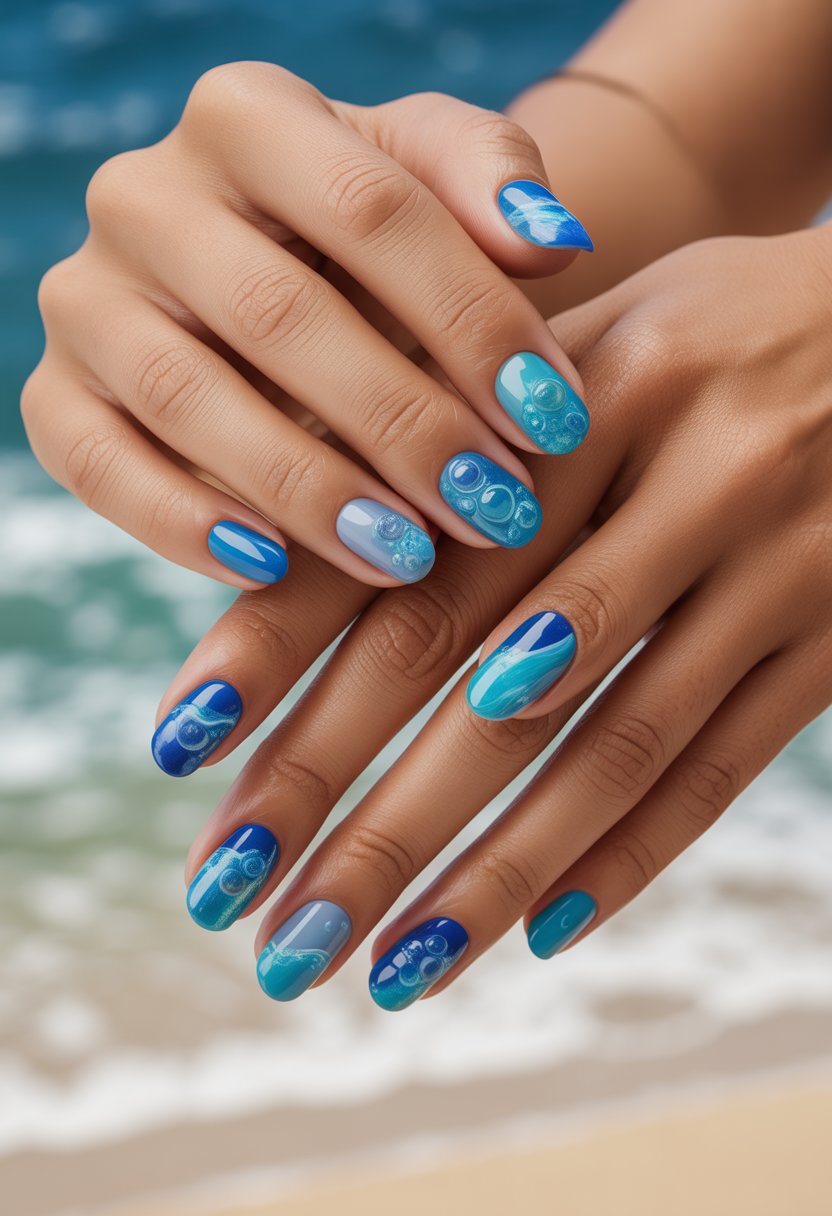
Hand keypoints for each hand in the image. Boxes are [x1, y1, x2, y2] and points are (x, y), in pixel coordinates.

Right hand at [21, 65, 592, 589]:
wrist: (272, 279)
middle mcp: (145, 194)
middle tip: (494, 508)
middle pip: (279, 312)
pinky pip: (98, 466)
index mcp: (245, 116)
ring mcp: (86, 298)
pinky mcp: (55, 394)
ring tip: (408, 555)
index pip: (371, 208)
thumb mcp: (433, 181)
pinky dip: (183, 524)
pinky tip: (274, 571)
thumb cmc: (371, 237)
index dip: (473, 320)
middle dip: (403, 425)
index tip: (554, 419)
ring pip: (186, 396)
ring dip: (307, 488)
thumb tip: (552, 241)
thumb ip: (492, 185)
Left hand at [155, 230, 830, 1001]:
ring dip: (484, 872)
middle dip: (364, 810)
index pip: (410, 553)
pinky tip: (539, 929)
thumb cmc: (715, 340)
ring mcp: (773, 568)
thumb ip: (461, 432)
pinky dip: (629, 856)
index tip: (186, 762)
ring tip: (385, 969)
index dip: (287, 663)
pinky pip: (722, 767)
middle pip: (484, 677)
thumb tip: (299, 545)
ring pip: (603, 752)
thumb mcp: (592, 339)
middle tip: (262, 920)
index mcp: (586, 395)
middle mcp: (682, 477)